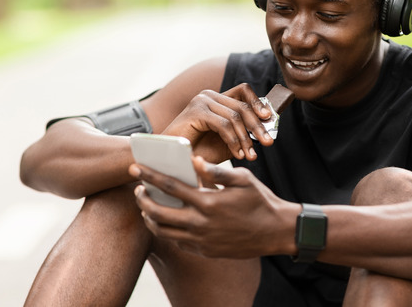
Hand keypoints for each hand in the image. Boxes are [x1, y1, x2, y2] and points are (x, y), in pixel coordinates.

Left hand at [129, 156, 297, 258]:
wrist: (276, 232)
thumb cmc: (260, 201)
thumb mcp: (242, 179)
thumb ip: (216, 171)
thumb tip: (194, 160)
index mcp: (208, 203)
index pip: (169, 186)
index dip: (149, 176)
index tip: (135, 168)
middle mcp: (200, 225)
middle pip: (158, 213)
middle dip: (142, 199)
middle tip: (137, 189)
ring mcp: (201, 241)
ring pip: (163, 231)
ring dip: (150, 217)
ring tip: (147, 205)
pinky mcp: (205, 251)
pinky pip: (178, 242)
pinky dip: (167, 230)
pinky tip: (168, 219)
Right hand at [162, 84, 274, 162]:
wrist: (170, 158)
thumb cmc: (197, 150)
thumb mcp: (225, 141)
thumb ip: (241, 133)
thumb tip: (264, 132)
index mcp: (216, 99)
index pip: (243, 91)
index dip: (258, 102)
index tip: (269, 117)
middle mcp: (209, 96)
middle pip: (242, 106)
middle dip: (257, 126)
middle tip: (268, 143)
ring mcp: (201, 101)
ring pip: (235, 116)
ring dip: (245, 138)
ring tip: (250, 155)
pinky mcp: (196, 111)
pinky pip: (224, 124)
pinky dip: (233, 141)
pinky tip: (238, 154)